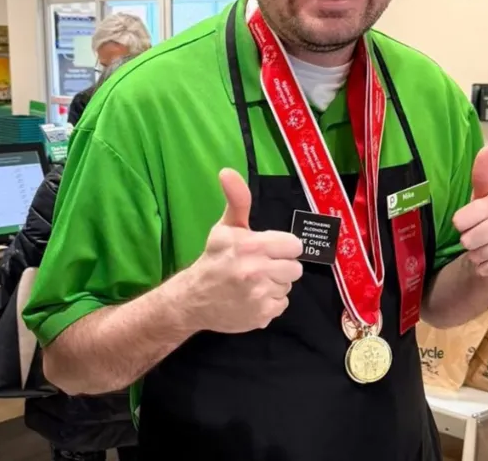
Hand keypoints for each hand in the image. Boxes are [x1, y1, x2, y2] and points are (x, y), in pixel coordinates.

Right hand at [182, 169, 303, 333]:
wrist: (192, 299)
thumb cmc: (214, 259)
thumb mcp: (225, 227)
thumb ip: (237, 199)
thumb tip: (227, 171)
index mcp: (252, 245)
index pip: (294, 246)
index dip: (283, 247)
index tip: (269, 250)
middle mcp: (257, 270)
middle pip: (295, 268)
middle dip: (280, 267)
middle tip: (260, 267)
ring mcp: (260, 295)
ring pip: (288, 286)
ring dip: (275, 285)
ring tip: (254, 283)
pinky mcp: (261, 316)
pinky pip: (281, 305)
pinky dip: (269, 303)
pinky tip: (252, 298)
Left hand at [452, 147, 487, 277]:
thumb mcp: (486, 197)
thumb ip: (482, 175)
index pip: (461, 220)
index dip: (461, 224)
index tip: (468, 222)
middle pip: (468, 239)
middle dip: (469, 242)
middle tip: (479, 237)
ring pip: (477, 254)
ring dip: (477, 255)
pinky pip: (487, 267)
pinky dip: (485, 266)